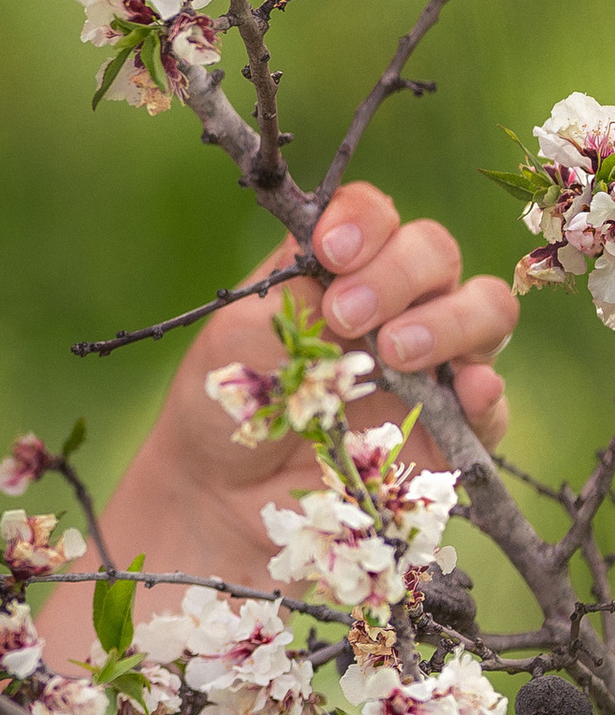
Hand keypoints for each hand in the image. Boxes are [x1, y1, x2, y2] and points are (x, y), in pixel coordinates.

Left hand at [126, 181, 515, 593]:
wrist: (222, 498)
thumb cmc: (227, 405)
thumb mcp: (237, 343)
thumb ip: (291, 298)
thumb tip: (340, 267)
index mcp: (339, 269)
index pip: (374, 216)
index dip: (364, 220)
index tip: (333, 250)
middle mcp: (396, 303)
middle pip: (435, 252)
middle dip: (399, 272)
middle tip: (349, 315)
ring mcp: (432, 363)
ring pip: (485, 308)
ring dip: (448, 320)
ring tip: (395, 354)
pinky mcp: (453, 428)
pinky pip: (493, 401)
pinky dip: (487, 390)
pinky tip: (466, 391)